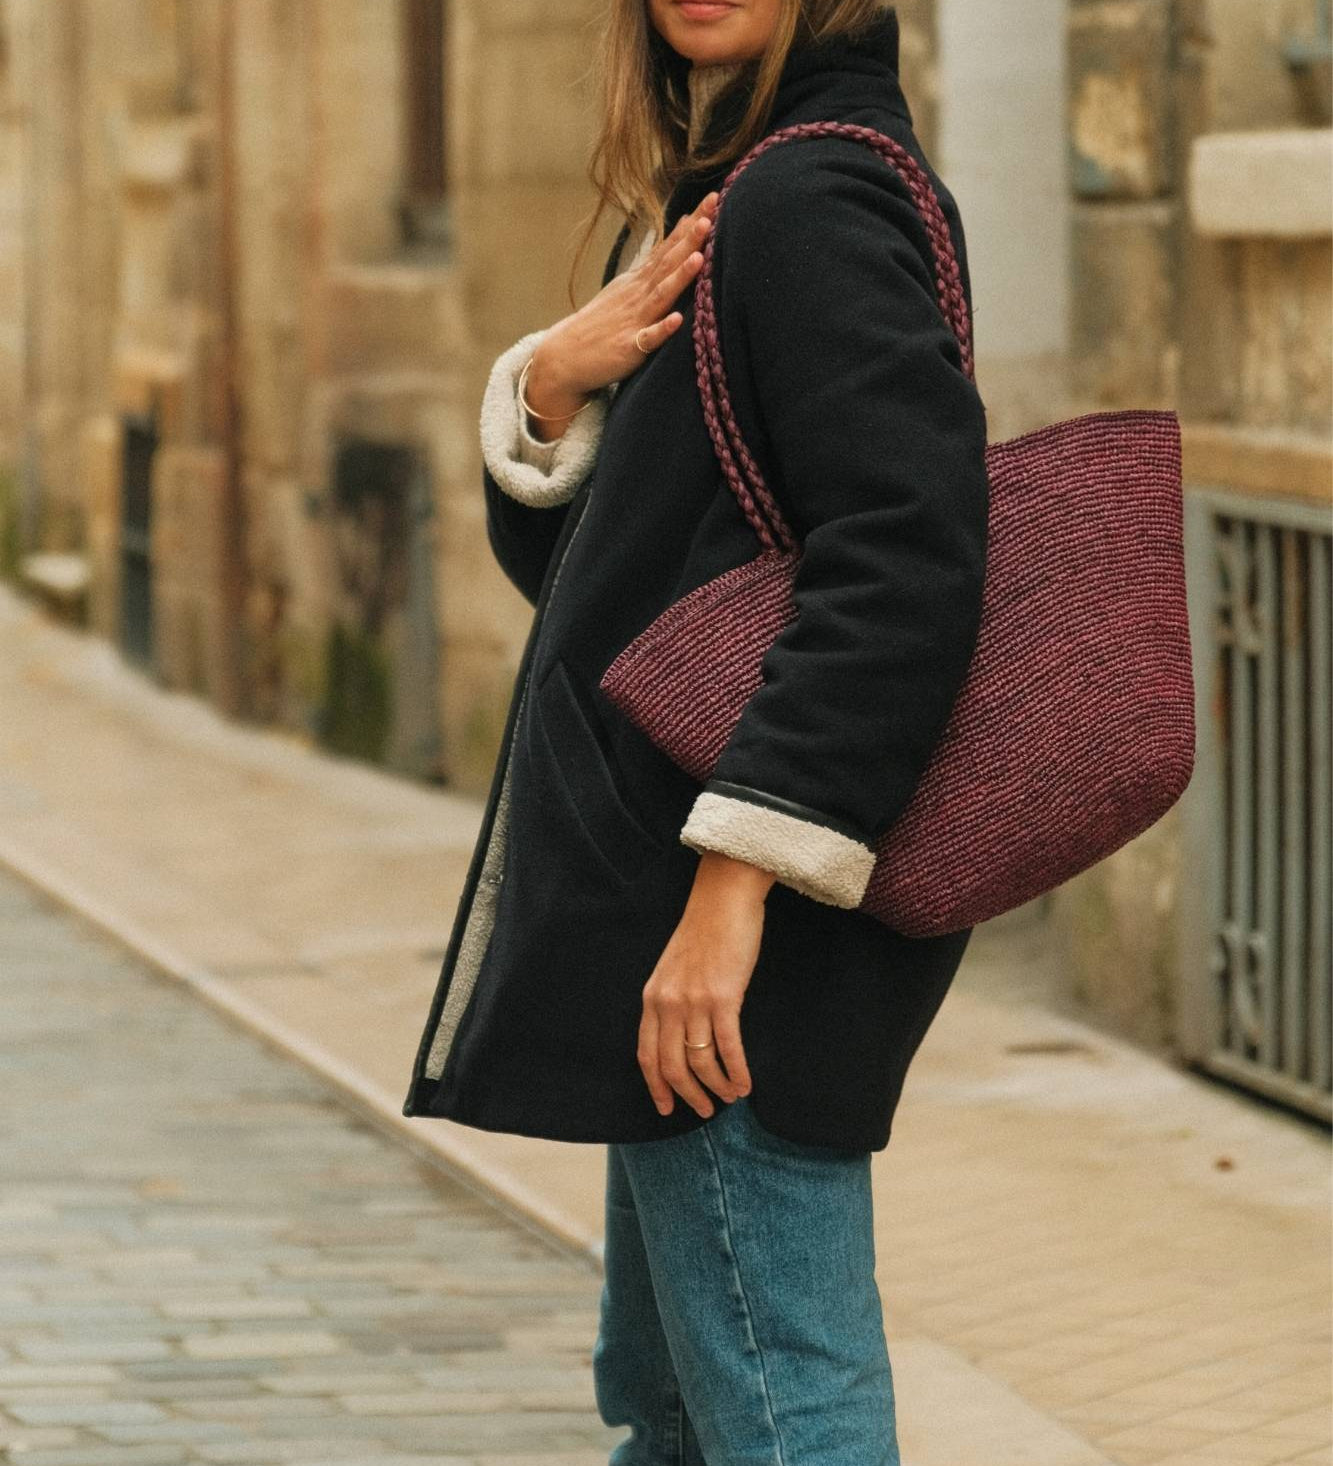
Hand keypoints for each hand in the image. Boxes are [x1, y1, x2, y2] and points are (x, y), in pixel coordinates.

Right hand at [523, 192, 720, 440]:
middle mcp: (638, 294)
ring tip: (698, 256)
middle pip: (668, 262)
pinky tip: (676, 320)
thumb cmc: (601, 324)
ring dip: (679, 276)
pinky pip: (648, 339)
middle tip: (712, 208)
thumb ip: (655, 266)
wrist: (565, 356)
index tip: (713, 198)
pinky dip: (662, 329)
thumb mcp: (627, 289)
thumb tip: (681, 234)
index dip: (691, 224)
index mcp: (639, 281)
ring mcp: (633, 320)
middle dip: (691, 237)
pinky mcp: (628, 347)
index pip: (668, 247)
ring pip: (661, 295)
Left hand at [638, 850, 774, 1118]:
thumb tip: (681, 1035)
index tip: (665, 1108)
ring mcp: (694, 1002)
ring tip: (730, 1098)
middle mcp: (668, 1004)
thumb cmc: (704, 931)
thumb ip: (671, 1000)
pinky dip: (737, 1072)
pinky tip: (745, 1085)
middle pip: (672, 1066)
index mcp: (652, 998)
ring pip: (700, 1062)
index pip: (647, 1054)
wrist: (723, 900)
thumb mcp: (673, 968)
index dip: (656, 1086)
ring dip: (716, 1088)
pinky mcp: (723, 997)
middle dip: (688, 1095)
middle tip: (704, 1111)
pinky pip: (728, 1047)